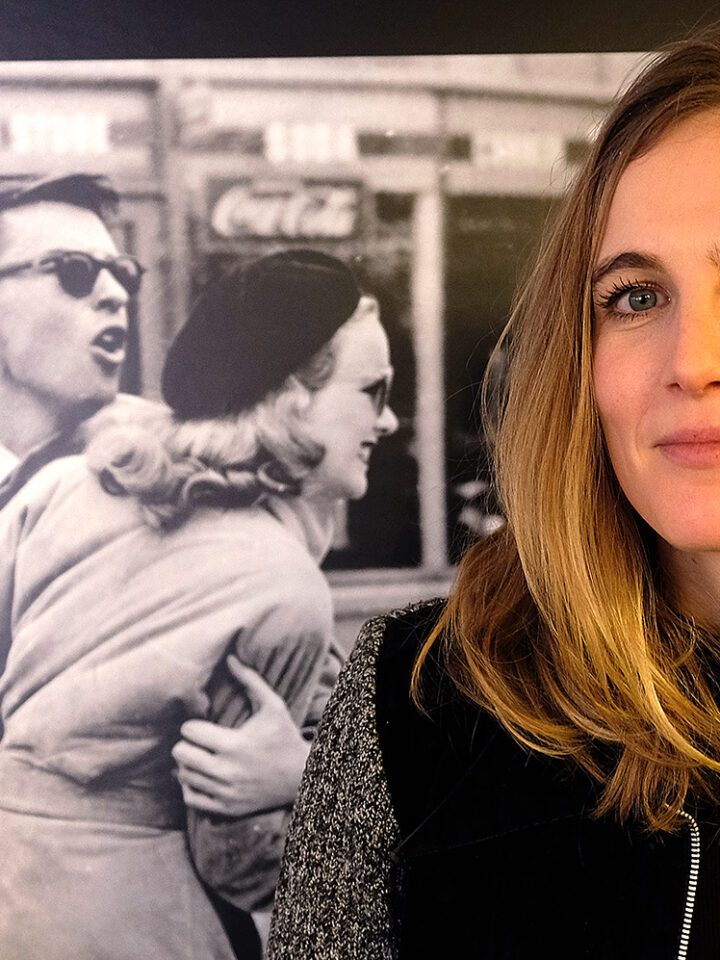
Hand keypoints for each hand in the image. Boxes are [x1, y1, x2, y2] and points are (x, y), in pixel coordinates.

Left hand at [172, 656, 310, 816]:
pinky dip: (190, 786)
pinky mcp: (226, 808)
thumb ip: (250, 680)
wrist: (301, 777)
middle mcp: (226, 771)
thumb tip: (230, 658)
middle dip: (186, 744)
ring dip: (188, 764)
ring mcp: (225, 793)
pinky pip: (191, 798)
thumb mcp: (272, 705)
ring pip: (183, 776)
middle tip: (198, 741)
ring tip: (200, 756)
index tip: (203, 724)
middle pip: (181, 754)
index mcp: (234, 744)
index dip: (193, 725)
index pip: (190, 732)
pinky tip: (201, 775)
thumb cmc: (284, 736)